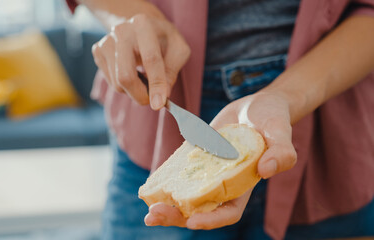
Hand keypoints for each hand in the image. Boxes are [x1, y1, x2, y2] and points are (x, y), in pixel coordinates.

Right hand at [91, 11, 189, 109]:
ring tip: (144, 77)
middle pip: (125, 76)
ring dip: (134, 90)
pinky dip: (124, 85)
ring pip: (117, 83)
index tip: (159, 104)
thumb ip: (172, 71)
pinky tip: (132, 72)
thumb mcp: (178, 49)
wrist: (140, 26)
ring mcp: (106, 41)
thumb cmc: (163, 39)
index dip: (156, 84)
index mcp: (144, 25)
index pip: (150, 59)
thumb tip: (162, 95)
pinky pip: (110, 82)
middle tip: (152, 100)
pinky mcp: (98, 51)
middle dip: (140, 95)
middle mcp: (121, 31)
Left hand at [145, 91, 296, 228]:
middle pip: (199, 209)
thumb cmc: (272, 119)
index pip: (228, 212)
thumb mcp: (280, 132)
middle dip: (177, 216)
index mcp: (244, 184)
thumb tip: (266, 170)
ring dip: (166, 203)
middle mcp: (223, 183)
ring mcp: (208, 172)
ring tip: (147, 205)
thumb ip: (281, 152)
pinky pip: (179, 174)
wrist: (254, 105)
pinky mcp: (197, 158)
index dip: (211, 220)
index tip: (192, 221)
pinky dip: (165, 181)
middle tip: (153, 215)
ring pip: (185, 195)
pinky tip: (150, 184)